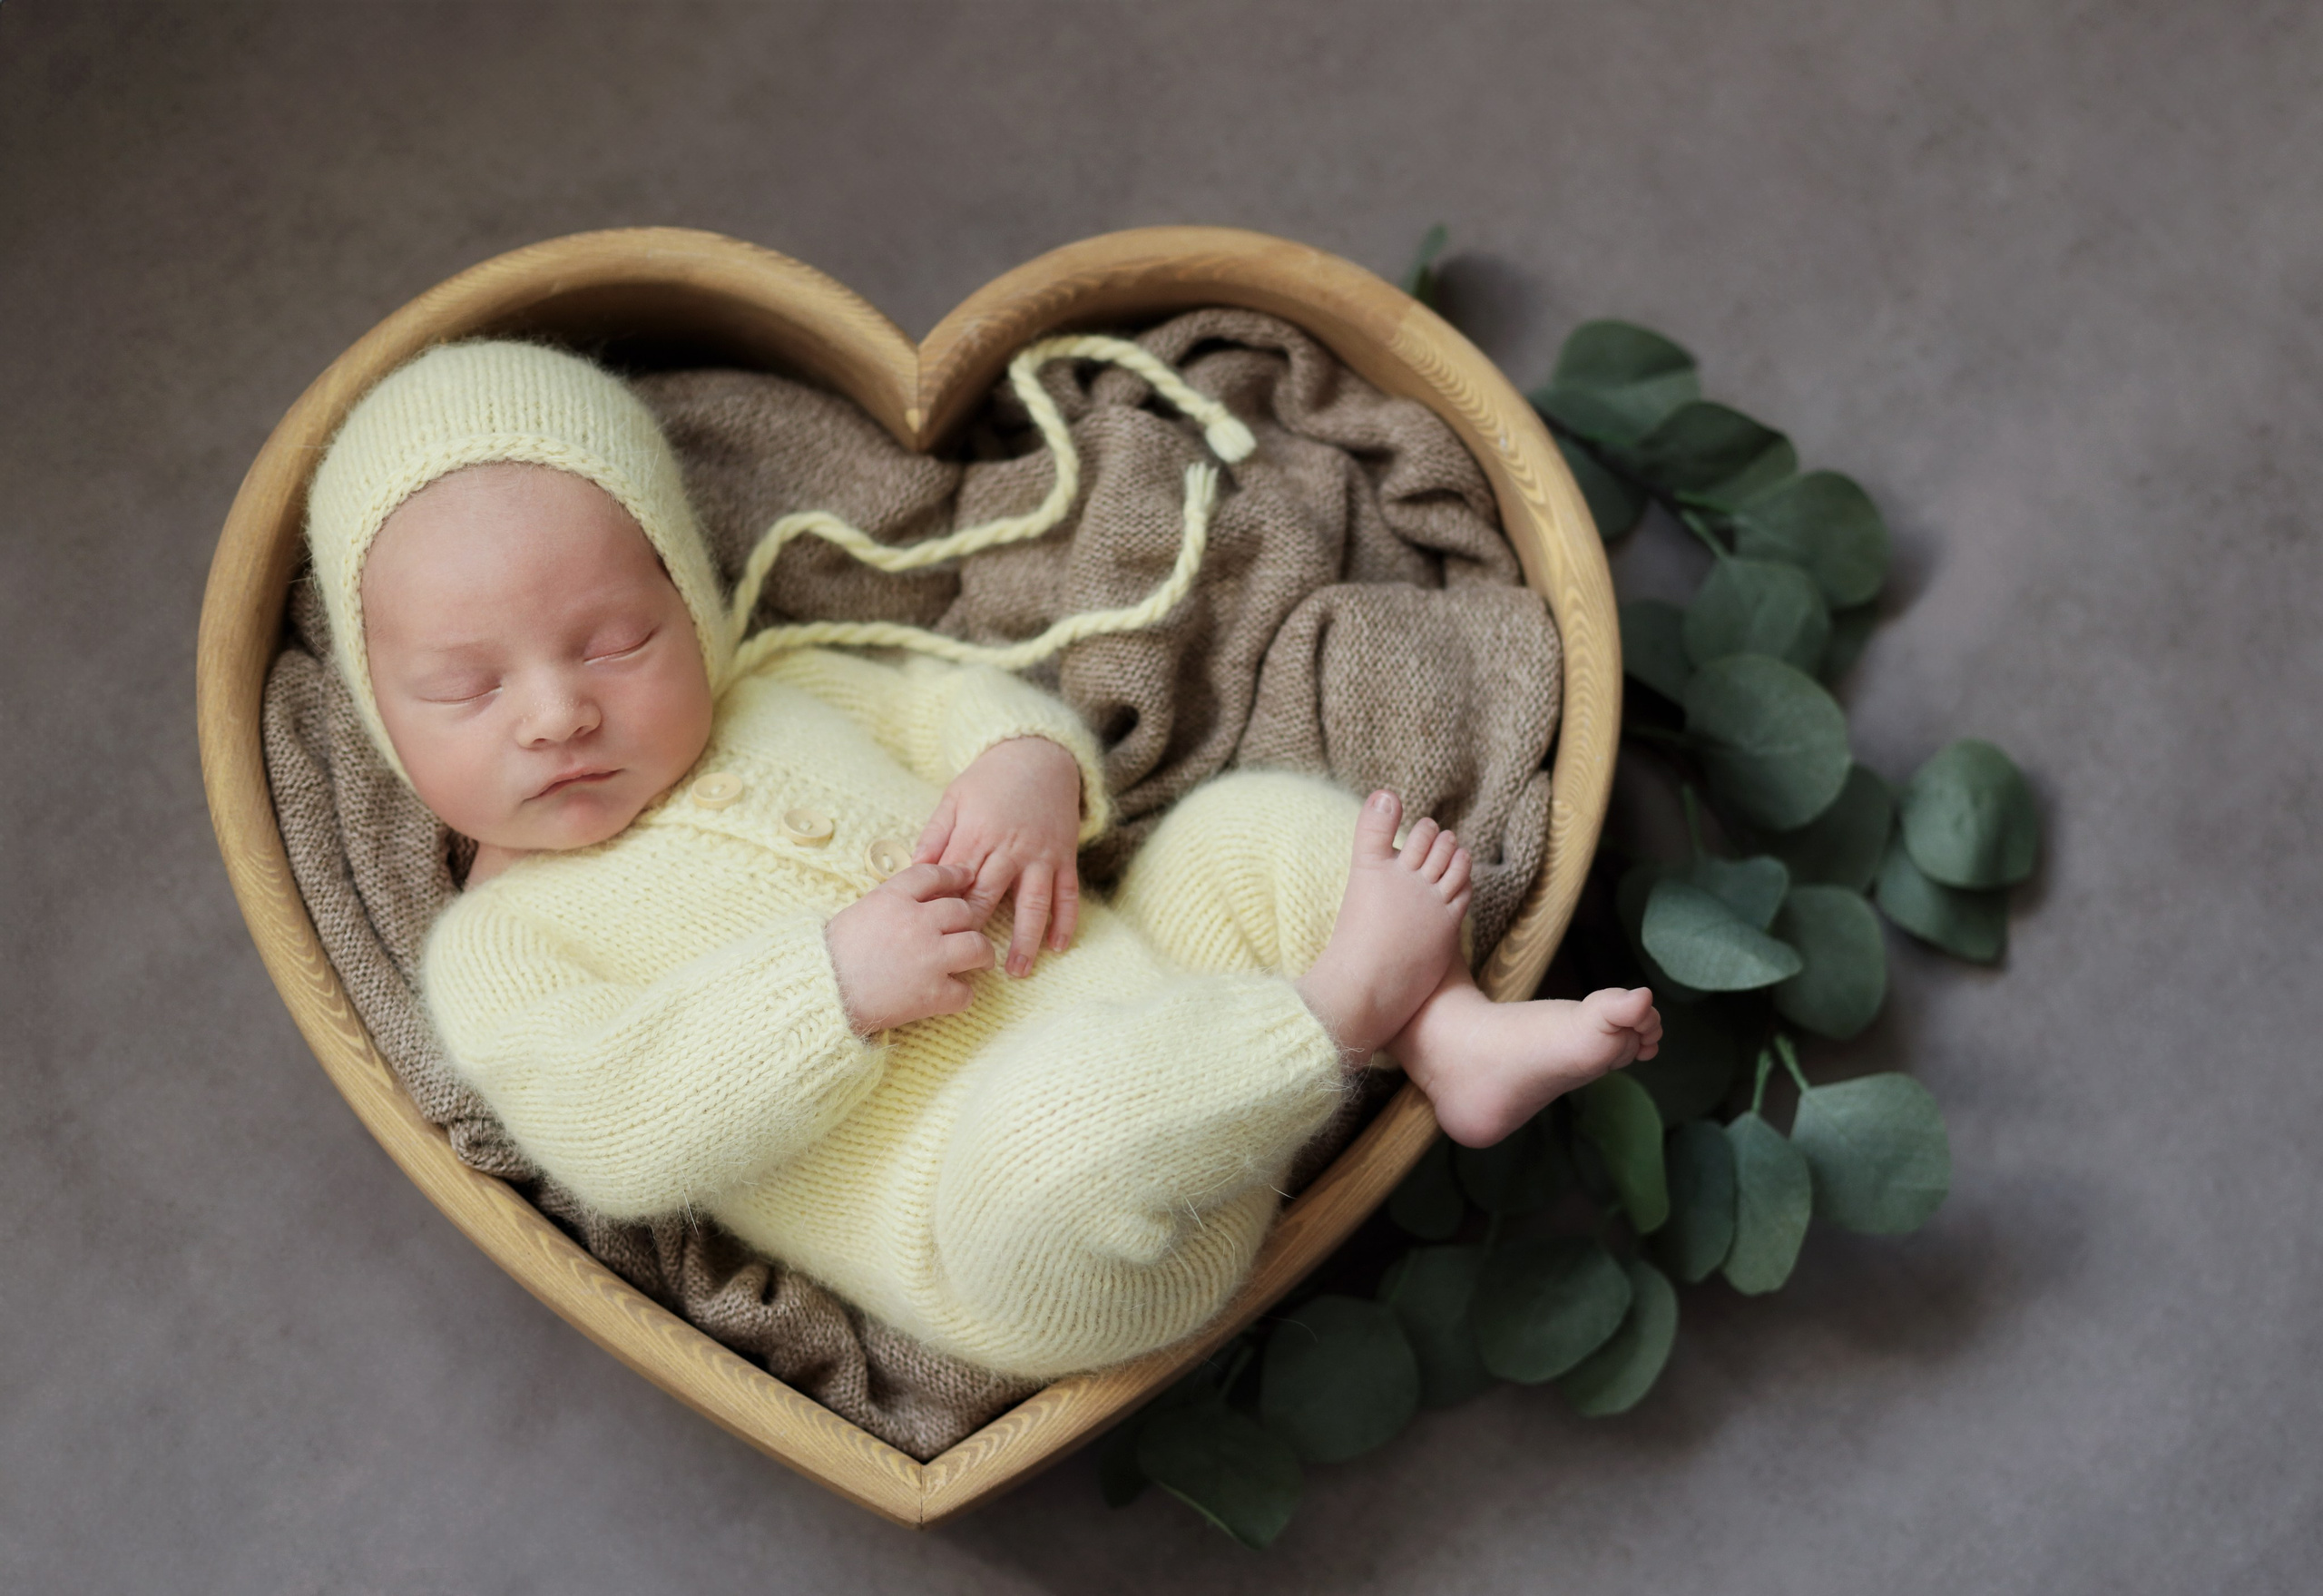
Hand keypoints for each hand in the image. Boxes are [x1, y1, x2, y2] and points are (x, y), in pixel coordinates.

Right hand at [825, 862, 994, 1033]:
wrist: (820, 992)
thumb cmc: (830, 955)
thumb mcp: (858, 913)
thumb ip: (890, 905)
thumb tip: (912, 905)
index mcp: (894, 898)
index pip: (933, 875)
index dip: (954, 875)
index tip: (965, 877)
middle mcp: (918, 922)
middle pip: (963, 910)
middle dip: (970, 920)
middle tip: (970, 930)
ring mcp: (929, 958)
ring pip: (977, 946)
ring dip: (982, 954)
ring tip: (981, 961)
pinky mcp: (932, 994)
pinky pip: (965, 992)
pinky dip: (962, 995)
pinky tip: (954, 996)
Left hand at [915, 736, 1083, 976]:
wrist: (1040, 754)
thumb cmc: (989, 778)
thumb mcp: (954, 798)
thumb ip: (935, 835)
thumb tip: (912, 870)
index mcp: (977, 833)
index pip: (956, 880)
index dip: (945, 910)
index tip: (934, 936)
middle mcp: (1010, 848)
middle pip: (990, 896)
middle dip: (978, 931)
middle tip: (968, 963)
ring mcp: (1041, 854)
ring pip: (1034, 903)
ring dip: (1026, 939)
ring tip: (1017, 971)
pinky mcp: (1064, 857)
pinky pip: (1068, 893)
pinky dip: (1066, 920)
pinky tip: (1059, 947)